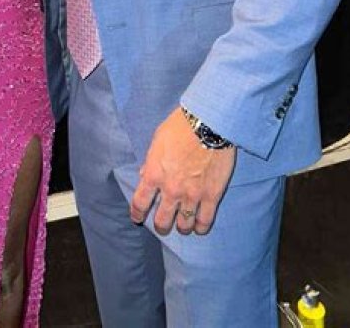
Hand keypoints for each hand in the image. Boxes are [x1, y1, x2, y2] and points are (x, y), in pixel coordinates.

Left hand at [130, 108, 235, 235]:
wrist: (208, 122)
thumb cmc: (180, 126)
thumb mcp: (157, 140)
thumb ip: (150, 161)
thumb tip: (145, 175)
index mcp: (154, 174)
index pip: (140, 203)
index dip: (137, 214)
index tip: (138, 218)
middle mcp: (171, 189)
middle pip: (162, 220)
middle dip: (161, 226)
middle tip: (163, 225)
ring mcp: (192, 195)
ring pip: (184, 224)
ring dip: (182, 227)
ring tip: (183, 225)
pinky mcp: (212, 195)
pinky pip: (205, 220)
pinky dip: (201, 227)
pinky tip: (199, 227)